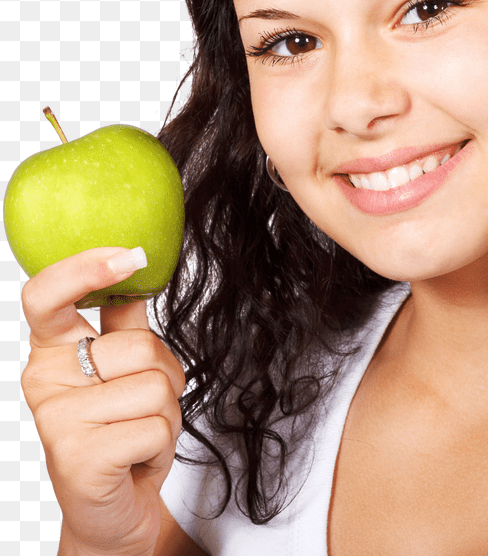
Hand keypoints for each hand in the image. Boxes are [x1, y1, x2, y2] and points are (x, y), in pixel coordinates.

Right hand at [20, 247, 185, 555]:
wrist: (114, 508)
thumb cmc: (123, 432)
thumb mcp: (125, 370)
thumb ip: (126, 322)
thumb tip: (138, 266)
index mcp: (52, 352)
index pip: (46, 296)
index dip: (85, 269)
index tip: (128, 255)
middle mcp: (44, 381)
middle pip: (139, 345)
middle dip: (163, 376)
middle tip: (142, 408)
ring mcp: (57, 421)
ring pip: (155, 386)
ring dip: (166, 413)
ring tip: (138, 433)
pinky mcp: (79, 458)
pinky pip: (157, 425)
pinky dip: (162, 445)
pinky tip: (135, 459)